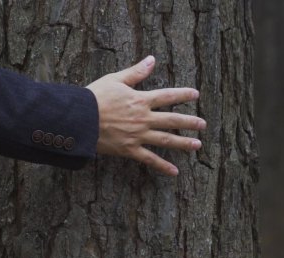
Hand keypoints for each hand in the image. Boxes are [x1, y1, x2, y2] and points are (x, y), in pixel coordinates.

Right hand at [86, 56, 205, 175]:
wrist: (80, 119)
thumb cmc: (94, 97)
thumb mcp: (115, 80)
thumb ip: (136, 72)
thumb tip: (152, 60)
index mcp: (141, 100)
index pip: (167, 96)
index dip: (182, 95)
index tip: (196, 94)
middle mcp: (143, 118)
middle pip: (172, 120)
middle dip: (189, 122)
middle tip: (203, 125)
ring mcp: (138, 135)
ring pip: (166, 140)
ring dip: (183, 143)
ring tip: (197, 145)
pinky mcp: (129, 149)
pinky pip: (149, 159)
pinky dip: (162, 166)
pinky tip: (174, 172)